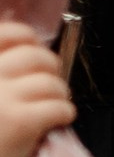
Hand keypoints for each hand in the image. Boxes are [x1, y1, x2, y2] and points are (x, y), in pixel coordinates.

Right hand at [0, 20, 74, 156]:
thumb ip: (0, 75)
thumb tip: (28, 48)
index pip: (8, 34)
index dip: (27, 38)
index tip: (33, 48)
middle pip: (36, 57)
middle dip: (50, 68)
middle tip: (49, 84)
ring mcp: (3, 98)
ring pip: (51, 82)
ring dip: (59, 94)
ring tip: (54, 106)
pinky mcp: (22, 122)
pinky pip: (59, 107)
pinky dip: (64, 114)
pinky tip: (57, 122)